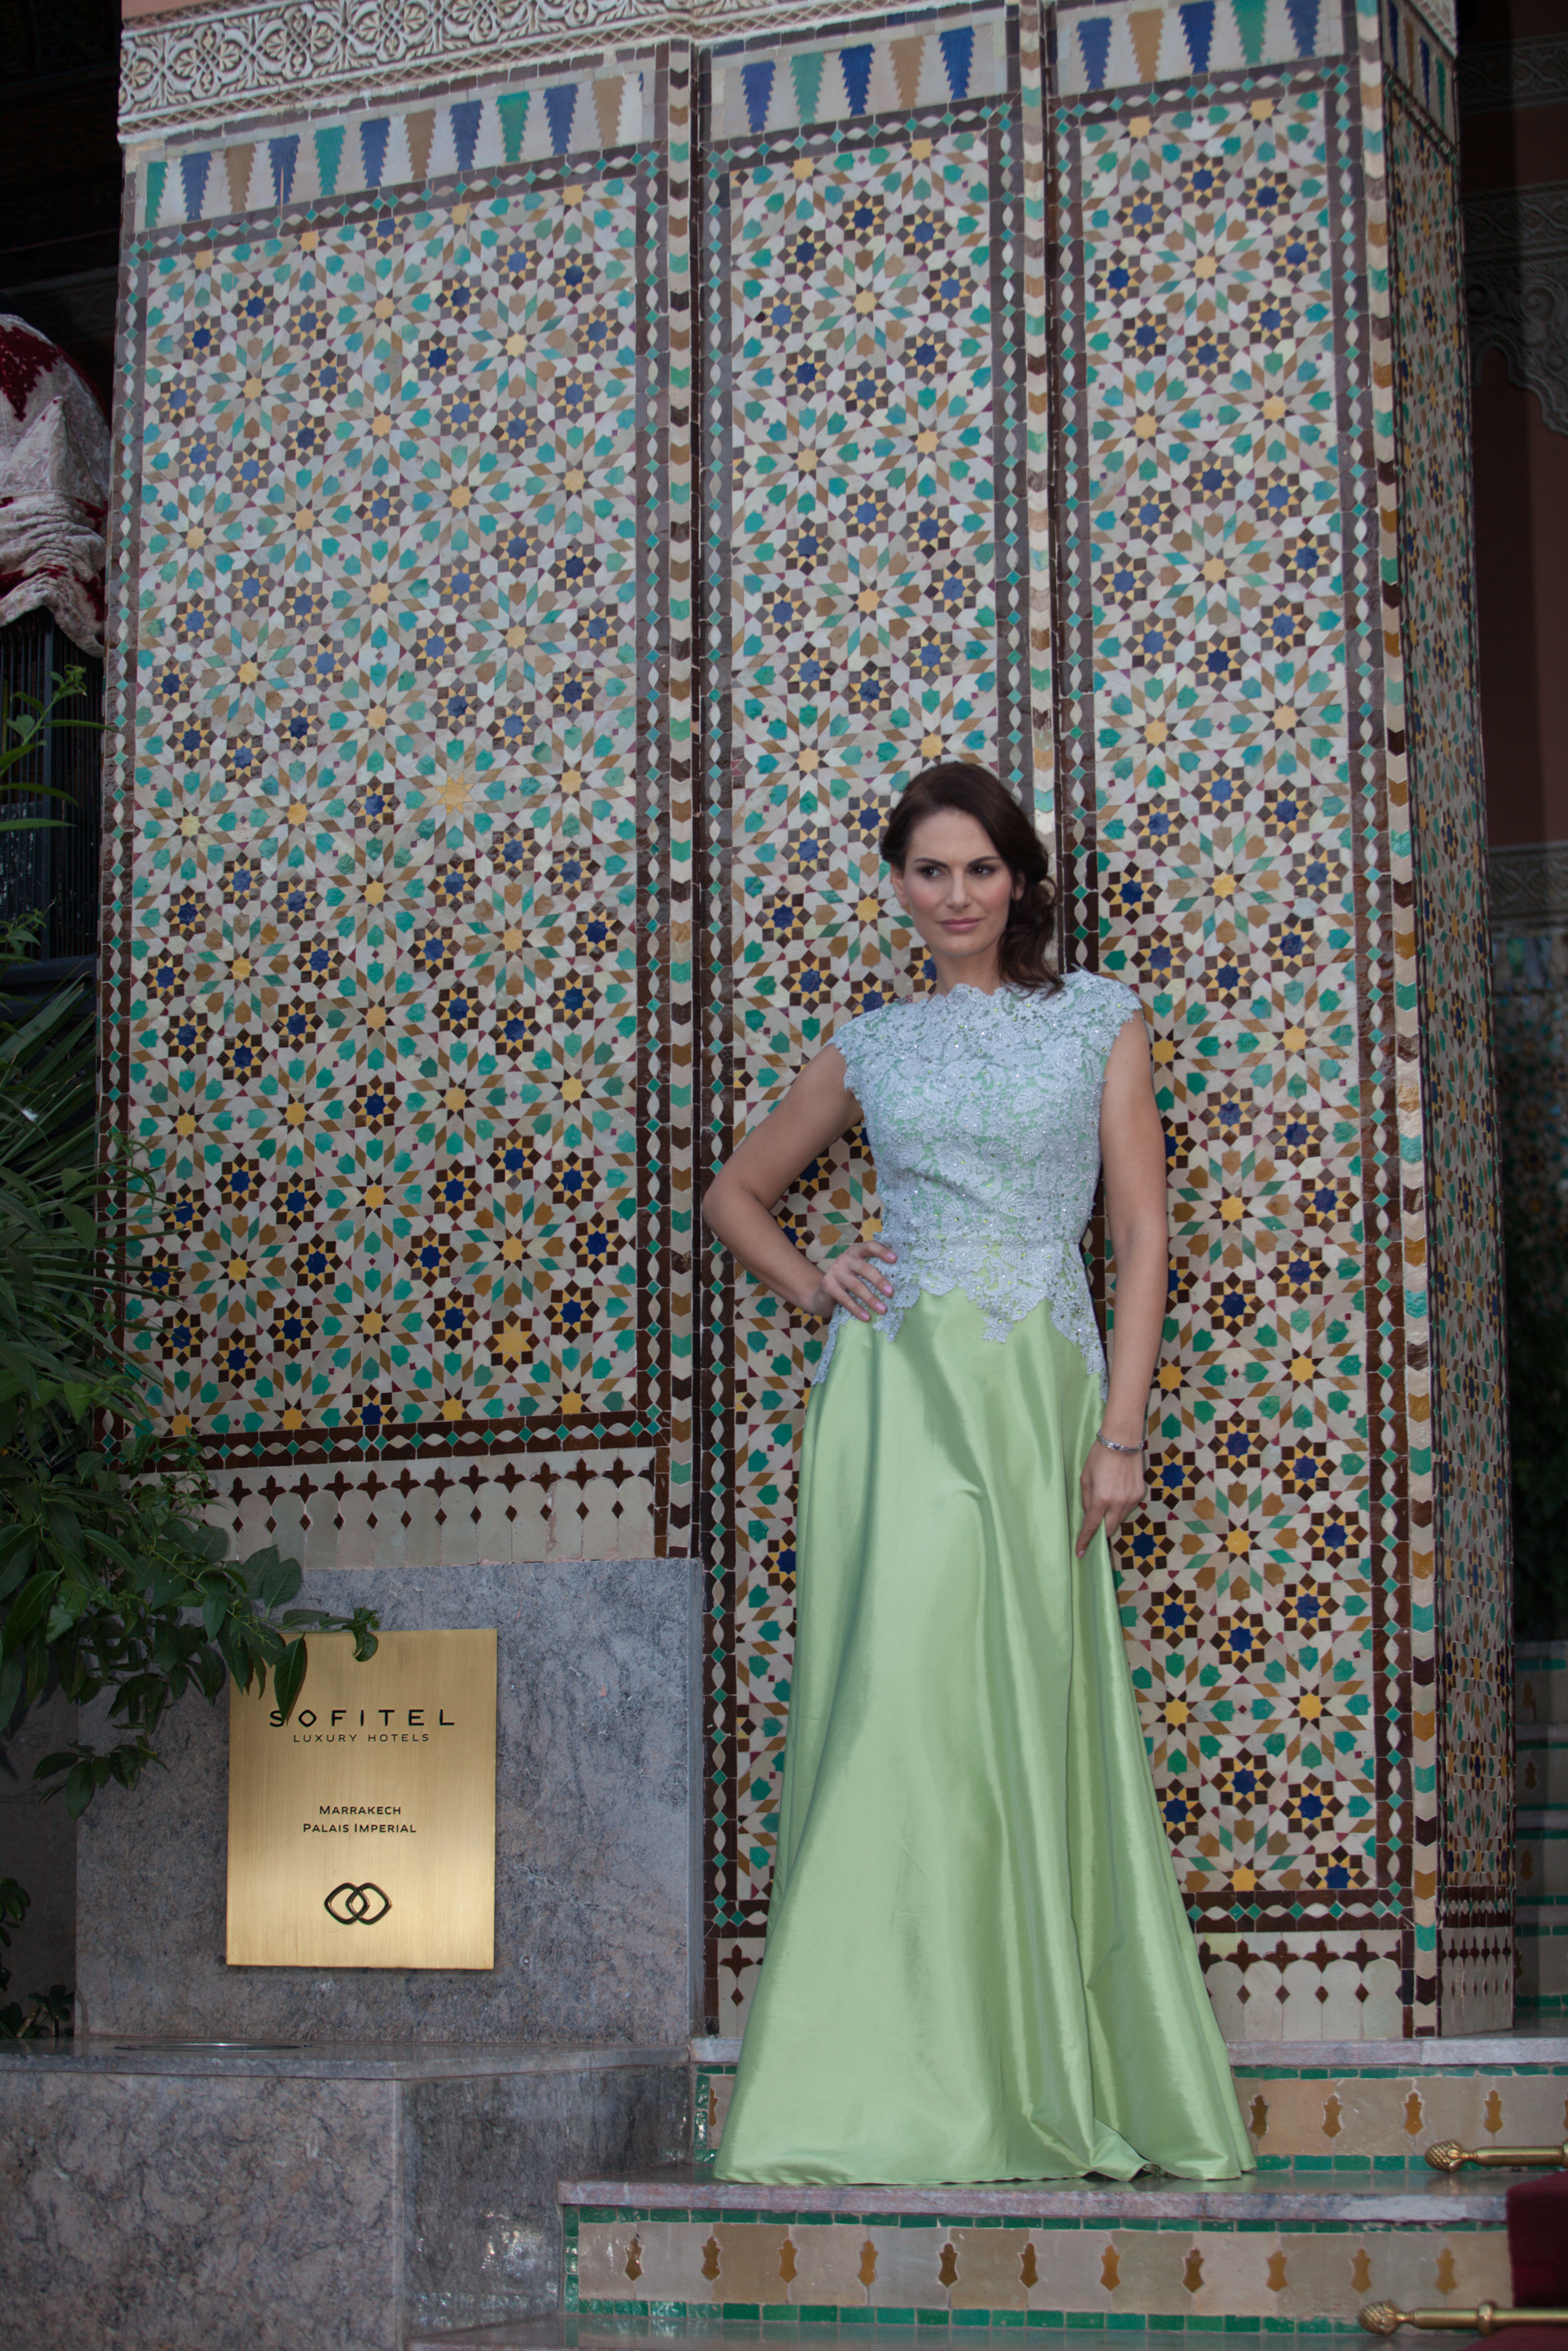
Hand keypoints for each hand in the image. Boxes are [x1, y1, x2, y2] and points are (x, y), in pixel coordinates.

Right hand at [803, 1238, 896, 1321]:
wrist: (822, 1294)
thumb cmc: (848, 1283)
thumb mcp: (859, 1274)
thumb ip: (873, 1272)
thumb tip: (898, 1284)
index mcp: (855, 1252)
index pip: (869, 1246)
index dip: (882, 1251)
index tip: (895, 1260)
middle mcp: (844, 1258)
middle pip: (864, 1268)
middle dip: (879, 1281)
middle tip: (891, 1293)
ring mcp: (834, 1271)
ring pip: (856, 1285)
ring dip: (871, 1299)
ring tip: (882, 1310)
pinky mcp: (828, 1285)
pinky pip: (845, 1299)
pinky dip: (857, 1309)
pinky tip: (866, 1317)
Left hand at [1076, 1434, 1145, 1558]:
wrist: (1122, 1441)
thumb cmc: (1099, 1456)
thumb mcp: (1085, 1477)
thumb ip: (1086, 1499)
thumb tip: (1088, 1514)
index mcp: (1100, 1500)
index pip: (1092, 1527)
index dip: (1085, 1541)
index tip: (1081, 1553)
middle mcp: (1118, 1503)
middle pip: (1109, 1529)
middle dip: (1101, 1531)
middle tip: (1095, 1525)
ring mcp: (1131, 1500)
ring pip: (1120, 1519)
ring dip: (1111, 1517)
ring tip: (1107, 1500)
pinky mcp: (1140, 1494)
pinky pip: (1129, 1508)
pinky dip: (1121, 1507)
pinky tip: (1117, 1492)